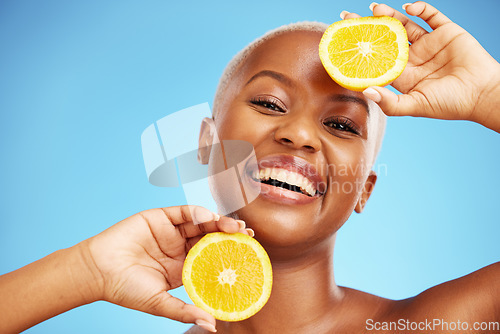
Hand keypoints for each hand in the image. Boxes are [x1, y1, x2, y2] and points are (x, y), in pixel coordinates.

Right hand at [81, 206, 251, 331]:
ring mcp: (170, 231)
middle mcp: (180, 247)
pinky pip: (182, 212)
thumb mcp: (159, 304)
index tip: (248, 254)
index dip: (229, 254)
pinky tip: (208, 217)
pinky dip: (196, 212)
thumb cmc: (125, 289)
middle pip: (211, 237)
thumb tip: (212, 326)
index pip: (212, 257)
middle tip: (248, 235)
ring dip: (219, 222)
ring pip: (200, 223)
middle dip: (230, 235)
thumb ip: (185, 312)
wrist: (96, 271)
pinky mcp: (159, 217)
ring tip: (234, 226)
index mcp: (183, 266)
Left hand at [343, 2, 499, 130]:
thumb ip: (390, 103)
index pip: (377, 60)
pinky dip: (421, 9)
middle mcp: (414, 58)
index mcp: (404, 75)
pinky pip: (432, 16)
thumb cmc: (449, 105)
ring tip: (375, 9)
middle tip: (349, 18)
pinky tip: (408, 8)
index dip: (362, 50)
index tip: (345, 42)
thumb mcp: (415, 106)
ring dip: (390, 16)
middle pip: (386, 39)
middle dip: (369, 28)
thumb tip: (366, 91)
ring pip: (405, 25)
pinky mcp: (447, 32)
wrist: (482, 95)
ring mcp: (429, 44)